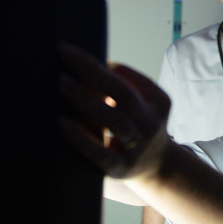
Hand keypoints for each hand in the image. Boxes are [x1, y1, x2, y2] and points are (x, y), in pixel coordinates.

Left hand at [58, 43, 170, 178]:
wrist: (155, 167)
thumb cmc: (136, 126)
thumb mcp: (139, 105)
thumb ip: (118, 89)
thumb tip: (80, 66)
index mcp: (159, 102)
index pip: (132, 78)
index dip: (105, 66)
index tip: (76, 54)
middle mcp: (152, 123)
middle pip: (124, 94)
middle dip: (93, 72)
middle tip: (65, 55)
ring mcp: (139, 147)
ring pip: (115, 121)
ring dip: (87, 100)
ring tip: (62, 83)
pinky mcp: (121, 168)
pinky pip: (100, 153)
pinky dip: (81, 137)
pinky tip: (62, 122)